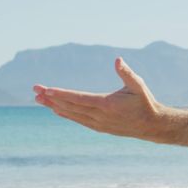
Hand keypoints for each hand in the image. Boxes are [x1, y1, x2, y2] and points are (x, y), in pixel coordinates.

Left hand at [33, 57, 164, 139]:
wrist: (152, 126)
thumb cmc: (145, 102)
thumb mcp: (139, 85)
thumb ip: (127, 73)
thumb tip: (117, 59)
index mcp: (107, 104)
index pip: (79, 98)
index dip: (61, 94)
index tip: (47, 90)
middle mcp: (100, 116)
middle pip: (70, 106)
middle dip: (51, 98)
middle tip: (35, 90)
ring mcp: (98, 124)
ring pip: (72, 114)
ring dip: (54, 106)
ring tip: (39, 99)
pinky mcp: (99, 127)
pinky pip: (78, 120)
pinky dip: (65, 114)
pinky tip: (56, 109)